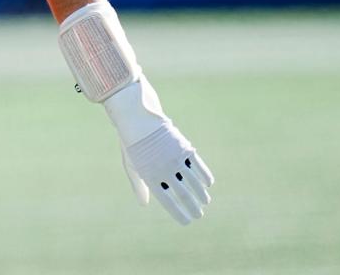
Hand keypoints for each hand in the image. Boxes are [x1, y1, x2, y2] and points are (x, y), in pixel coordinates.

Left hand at [104, 77, 213, 224]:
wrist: (138, 119)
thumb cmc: (133, 144)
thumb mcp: (132, 165)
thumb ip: (139, 186)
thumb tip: (144, 204)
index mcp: (150, 177)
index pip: (168, 201)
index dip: (178, 213)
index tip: (186, 222)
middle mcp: (164, 170)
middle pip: (184, 194)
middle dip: (193, 207)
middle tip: (199, 215)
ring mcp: (176, 159)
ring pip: (194, 183)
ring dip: (202, 194)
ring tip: (205, 202)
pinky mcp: (184, 148)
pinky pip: (198, 167)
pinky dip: (205, 177)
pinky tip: (207, 184)